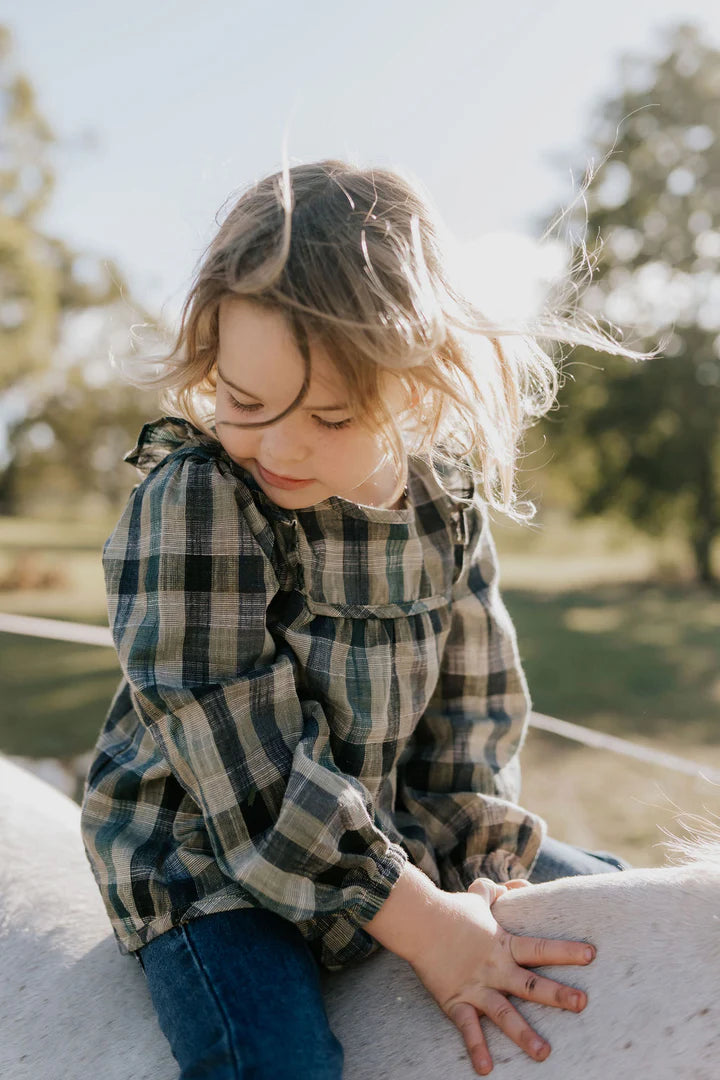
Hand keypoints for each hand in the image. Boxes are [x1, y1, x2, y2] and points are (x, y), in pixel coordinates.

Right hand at [407, 877, 595, 1075]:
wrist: (418, 921)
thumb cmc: (451, 909)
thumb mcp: (479, 896)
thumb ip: (499, 892)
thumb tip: (517, 886)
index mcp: (503, 945)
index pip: (540, 948)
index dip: (566, 951)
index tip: (591, 955)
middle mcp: (494, 968)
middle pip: (530, 984)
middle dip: (557, 995)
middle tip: (582, 1003)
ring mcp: (476, 987)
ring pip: (504, 1013)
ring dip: (523, 1034)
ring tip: (543, 1053)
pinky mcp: (455, 1001)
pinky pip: (467, 1028)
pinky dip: (475, 1048)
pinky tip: (485, 1069)